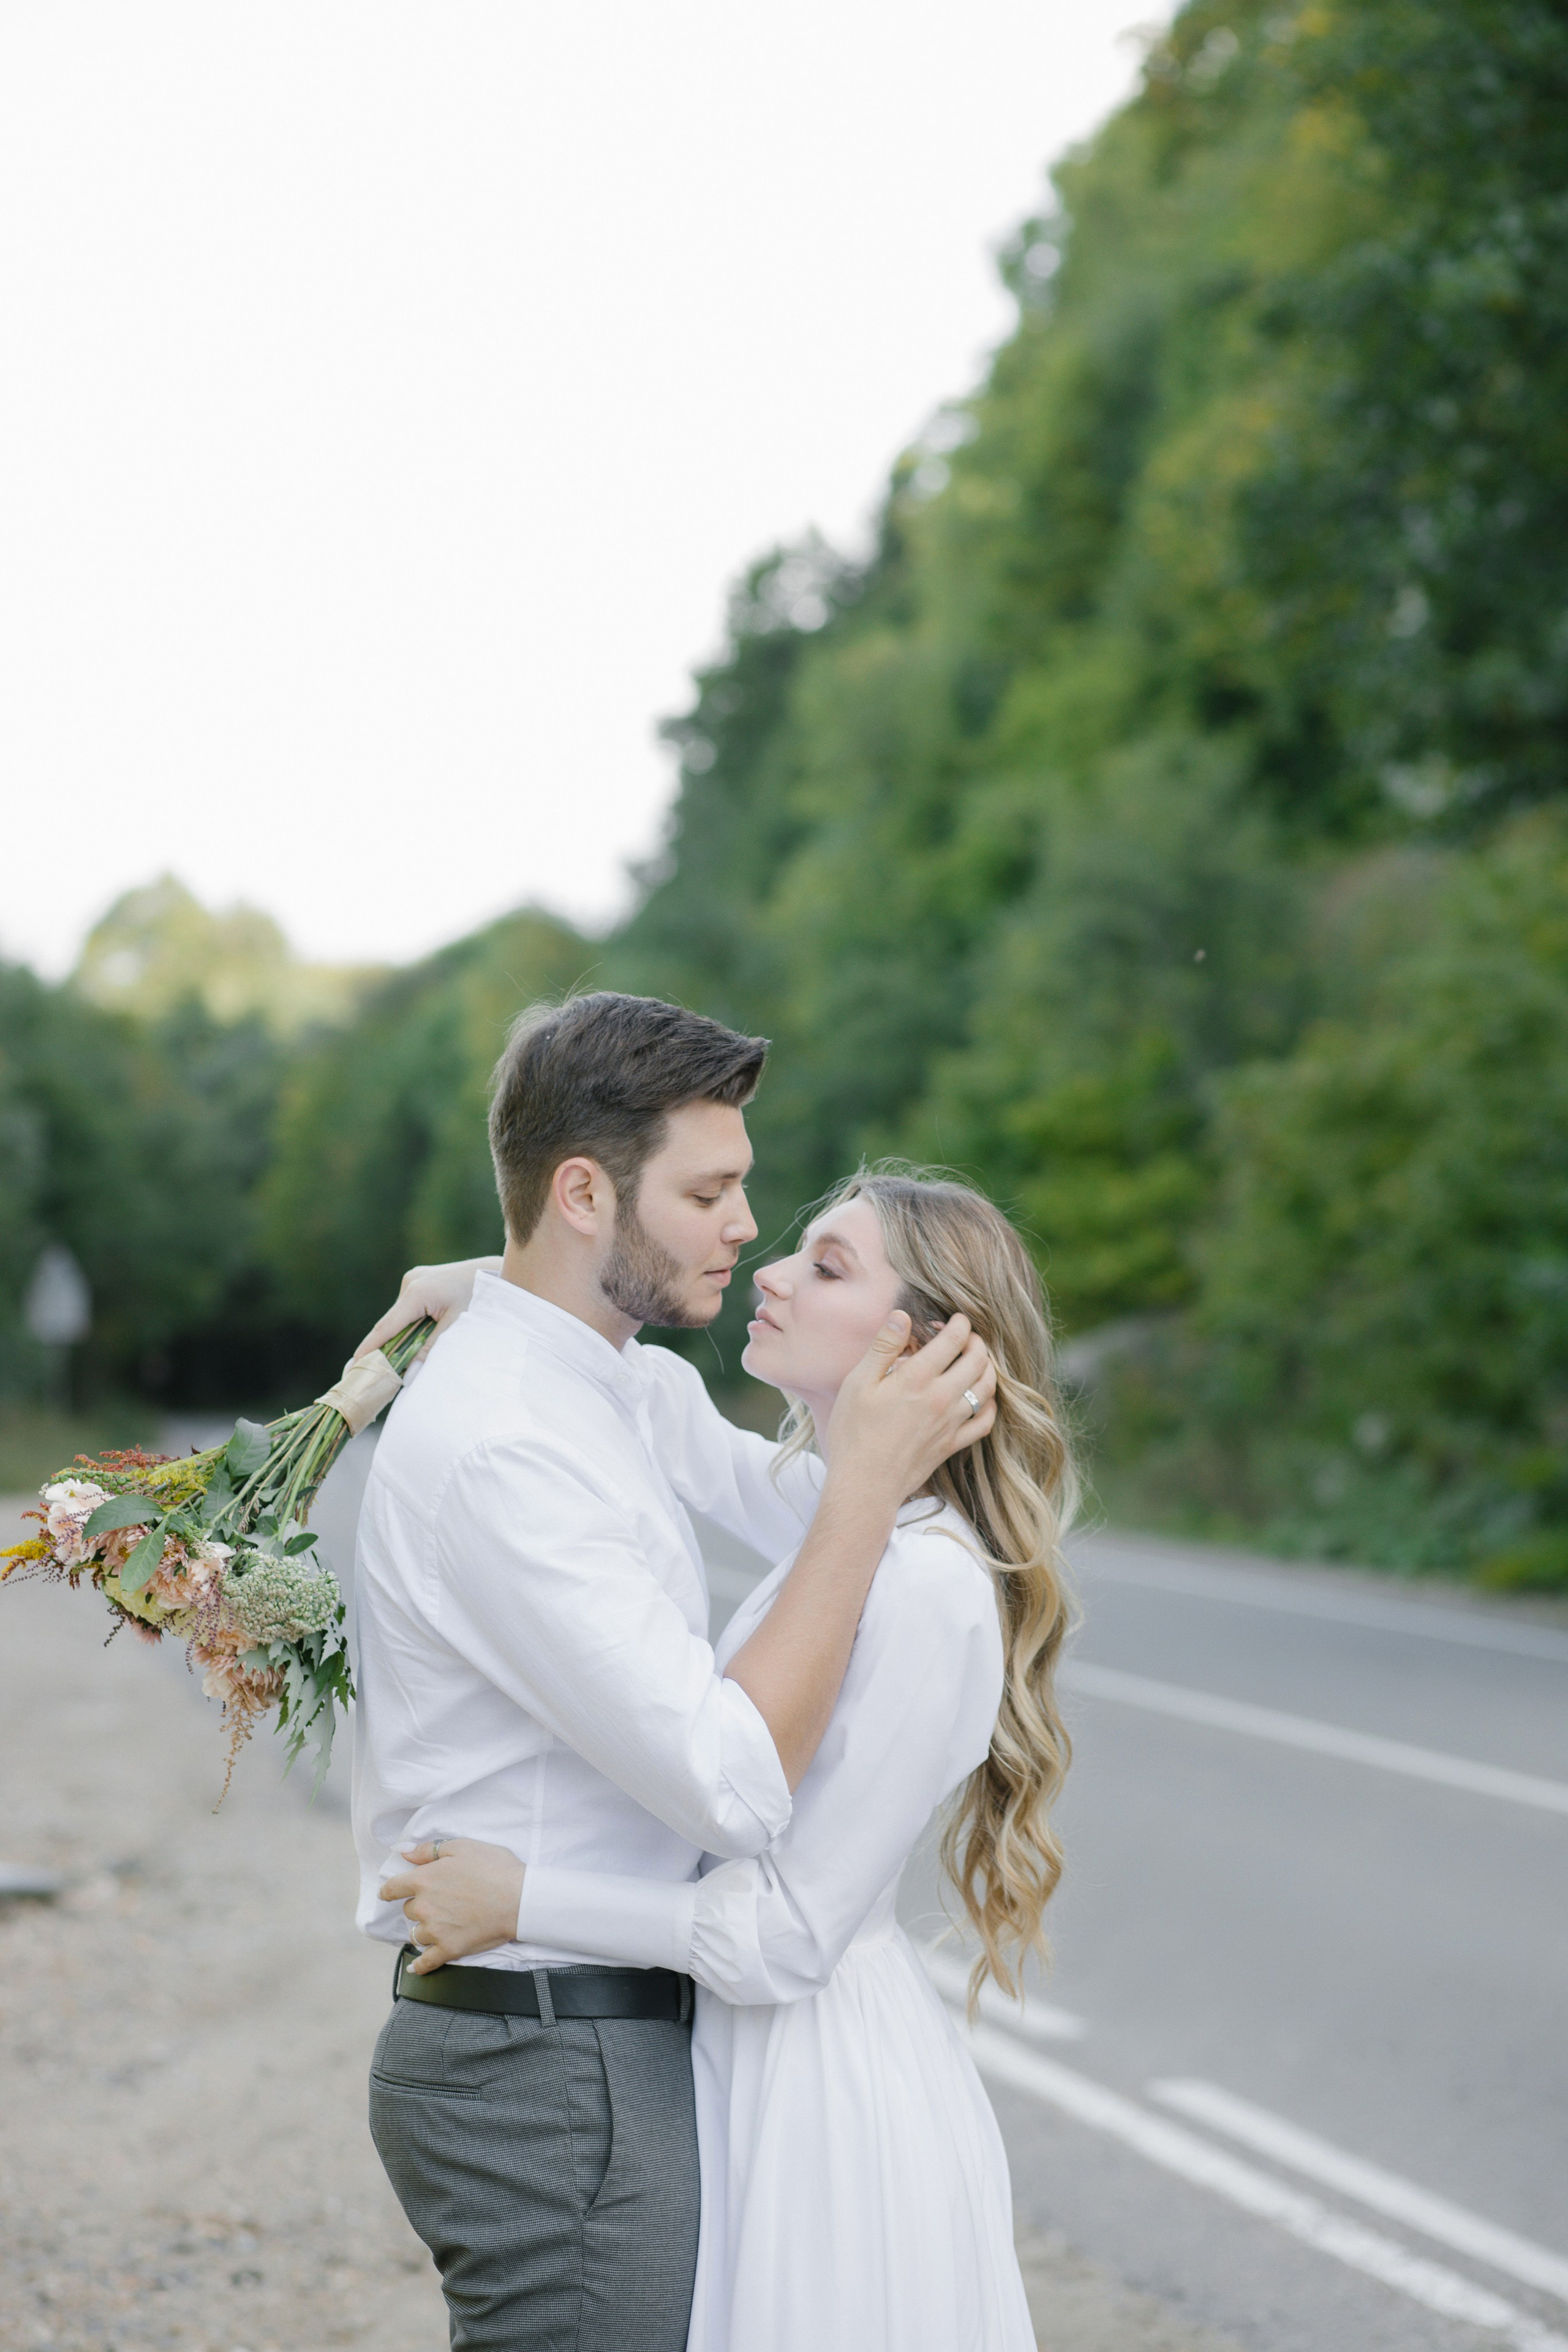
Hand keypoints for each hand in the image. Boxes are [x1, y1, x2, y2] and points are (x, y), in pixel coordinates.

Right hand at [353, 1257, 500, 1363]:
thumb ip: (432, 1349)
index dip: (369, 1349)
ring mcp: (415, 1279)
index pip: (386, 1327)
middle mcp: (411, 1282)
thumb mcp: (457, 1327)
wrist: (497, 1273)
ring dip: (400, 1336)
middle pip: (391, 1323)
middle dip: (384, 1348)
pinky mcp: (420, 1281)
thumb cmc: (481, 1299)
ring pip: (400, 1317)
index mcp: (417, 1292)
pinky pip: (408, 1309)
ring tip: (397, 1360)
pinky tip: (416, 1339)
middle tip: (372, 1373)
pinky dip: (410, 1326)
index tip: (353, 1366)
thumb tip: (409, 1374)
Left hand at [378, 1836, 524, 1973]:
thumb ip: (427, 1850)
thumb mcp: (461, 1847)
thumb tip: (402, 1851)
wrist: (519, 1899)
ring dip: (424, 1929)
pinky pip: (426, 1962)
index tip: (387, 1893)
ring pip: (416, 1934)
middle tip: (441, 1901)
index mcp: (424, 1880)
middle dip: (420, 1905)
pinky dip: (419, 1965)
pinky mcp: (449, 1949)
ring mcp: (435, 1931)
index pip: (393, 1888)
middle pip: (409, 1910)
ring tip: (439, 1926)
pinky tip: (415, 1967)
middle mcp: (424, 1907)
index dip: (389, 1890)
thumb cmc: (494, 1868)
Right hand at [824, 1311, 995, 1505]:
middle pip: (977, 1360)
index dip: (959, 1324)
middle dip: (976, 1341)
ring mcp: (951, 1423)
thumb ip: (883, 1347)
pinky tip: (981, 1398)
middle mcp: (942, 1398)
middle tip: (966, 1337)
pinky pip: (985, 1422)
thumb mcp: (858, 1383)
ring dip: (987, 1368)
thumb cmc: (854, 1432)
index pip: (953, 1340)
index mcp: (917, 1378)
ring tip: (976, 1361)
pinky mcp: (953, 1444)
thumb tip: (902, 1316)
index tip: (955, 1319)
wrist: (865, 1484)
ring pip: (987, 1388)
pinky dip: (990, 1405)